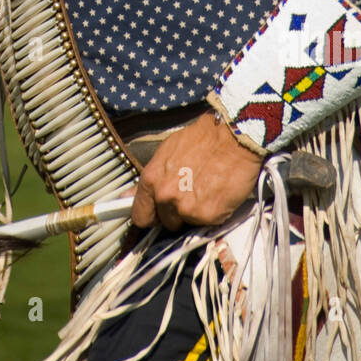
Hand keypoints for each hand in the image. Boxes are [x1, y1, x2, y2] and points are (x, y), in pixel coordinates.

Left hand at [130, 111, 261, 230]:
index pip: (140, 215)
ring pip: (187, 223)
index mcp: (151, 180)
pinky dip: (213, 213)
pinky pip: (208, 223)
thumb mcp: (167, 152)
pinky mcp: (208, 215)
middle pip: (166, 222)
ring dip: (195, 213)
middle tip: (191, 194)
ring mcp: (186, 208)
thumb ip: (151, 178)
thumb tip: (127, 195)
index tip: (157, 215)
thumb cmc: (202, 140)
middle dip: (177, 213)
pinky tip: (218, 194)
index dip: (150, 216)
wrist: (233, 137)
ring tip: (206, 192)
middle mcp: (165, 196)